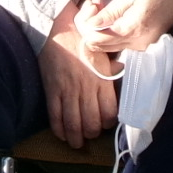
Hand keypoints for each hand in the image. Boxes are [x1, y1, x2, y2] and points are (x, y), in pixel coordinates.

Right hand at [39, 0, 120, 149]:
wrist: (56, 30)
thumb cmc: (81, 39)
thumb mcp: (102, 51)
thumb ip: (111, 66)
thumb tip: (120, 71)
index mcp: (101, 79)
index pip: (109, 112)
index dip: (108, 123)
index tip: (104, 123)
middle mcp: (86, 89)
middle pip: (92, 123)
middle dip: (91, 134)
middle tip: (90, 134)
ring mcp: (67, 91)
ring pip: (73, 124)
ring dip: (76, 138)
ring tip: (76, 142)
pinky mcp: (52, 91)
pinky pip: (55, 117)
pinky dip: (59, 130)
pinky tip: (62, 135)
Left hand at [75, 0, 172, 54]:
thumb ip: (109, 13)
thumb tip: (89, 25)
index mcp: (131, 30)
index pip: (96, 40)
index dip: (87, 23)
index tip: (93, 4)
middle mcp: (137, 44)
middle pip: (101, 46)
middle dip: (92, 27)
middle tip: (97, 4)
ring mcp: (143, 45)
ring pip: (110, 46)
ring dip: (101, 29)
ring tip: (105, 5)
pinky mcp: (146, 42)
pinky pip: (122, 42)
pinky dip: (113, 31)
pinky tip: (115, 13)